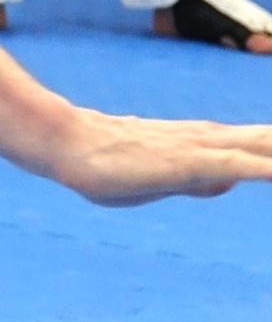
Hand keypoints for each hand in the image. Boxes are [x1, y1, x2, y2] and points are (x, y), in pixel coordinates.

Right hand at [54, 107, 271, 207]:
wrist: (70, 144)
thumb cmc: (108, 164)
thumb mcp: (163, 179)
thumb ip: (198, 177)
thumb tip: (226, 181)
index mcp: (213, 144)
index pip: (270, 146)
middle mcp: (218, 140)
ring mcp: (207, 148)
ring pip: (269, 150)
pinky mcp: (192, 161)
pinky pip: (241, 165)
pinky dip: (269, 169)